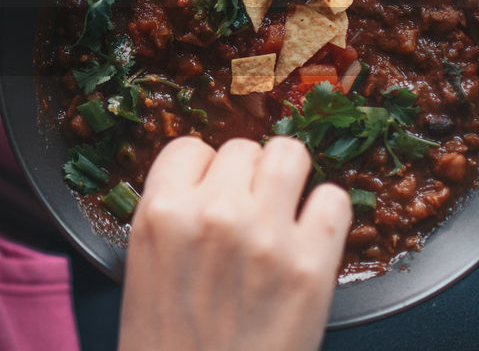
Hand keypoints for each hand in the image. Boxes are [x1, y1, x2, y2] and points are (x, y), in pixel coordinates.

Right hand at [119, 136, 350, 350]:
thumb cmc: (167, 347)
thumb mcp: (144, 270)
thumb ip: (173, 218)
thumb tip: (211, 184)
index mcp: (160, 214)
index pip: (189, 148)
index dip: (203, 171)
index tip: (210, 191)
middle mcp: (213, 214)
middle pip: (242, 148)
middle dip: (246, 177)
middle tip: (249, 211)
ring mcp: (266, 235)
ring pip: (290, 154)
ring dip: (289, 178)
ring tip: (285, 209)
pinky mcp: (314, 264)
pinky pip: (334, 199)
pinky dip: (326, 213)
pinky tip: (311, 238)